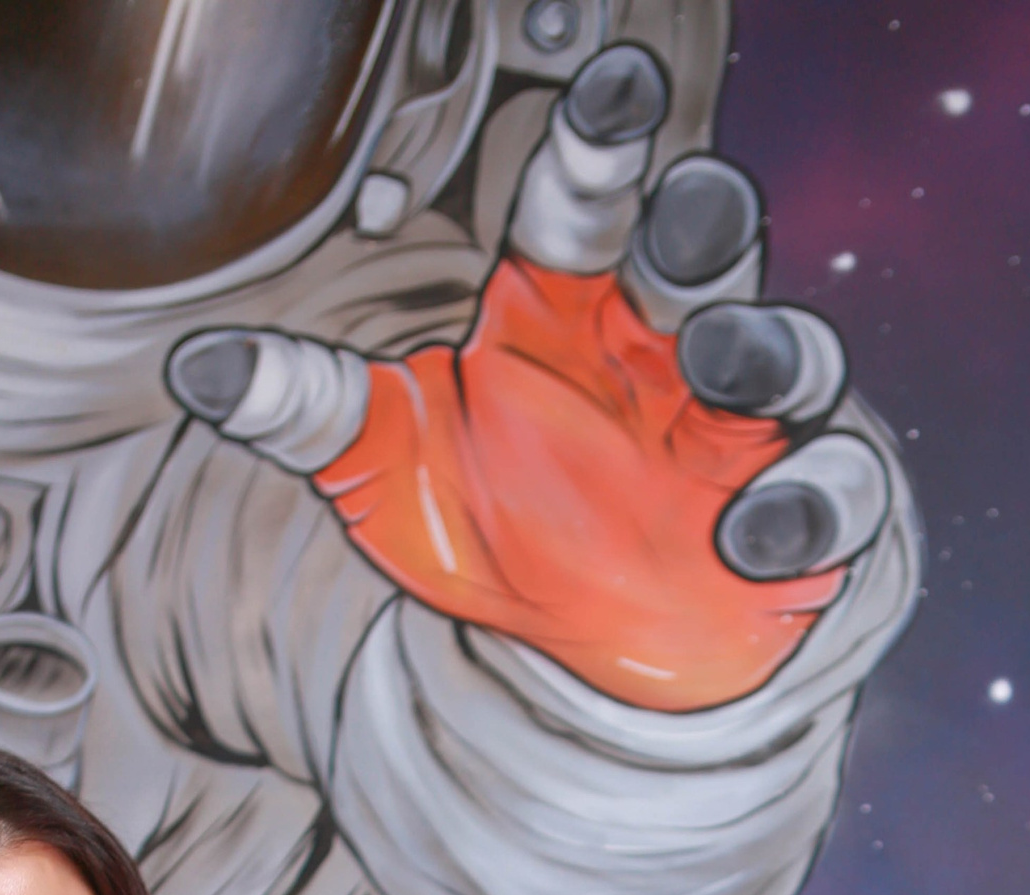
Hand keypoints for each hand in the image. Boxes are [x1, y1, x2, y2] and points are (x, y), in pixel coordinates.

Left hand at [167, 45, 891, 711]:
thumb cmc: (505, 533)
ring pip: (788, 347)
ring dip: (763, 344)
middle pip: (710, 242)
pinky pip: (834, 482)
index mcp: (568, 309)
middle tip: (682, 224)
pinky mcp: (804, 517)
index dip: (604, 144)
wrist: (590, 667)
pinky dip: (805, 501)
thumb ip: (308, 410)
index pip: (587, 202)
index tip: (612, 91)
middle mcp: (666, 346)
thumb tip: (194, 366)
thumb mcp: (390, 473)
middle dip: (704, 222)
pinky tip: (747, 537)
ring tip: (718, 364)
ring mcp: (742, 430)